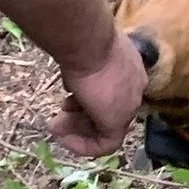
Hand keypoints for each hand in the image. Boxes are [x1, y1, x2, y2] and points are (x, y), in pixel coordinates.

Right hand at [51, 33, 143, 160]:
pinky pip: (105, 144)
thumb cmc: (83, 43)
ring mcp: (128, 106)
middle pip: (106, 111)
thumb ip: (84, 74)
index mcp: (130, 69)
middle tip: (57, 119)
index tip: (66, 102)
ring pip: (104, 127)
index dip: (85, 100)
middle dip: (79, 118)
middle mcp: (134, 88)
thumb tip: (74, 85)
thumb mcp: (84, 58)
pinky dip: (83, 145)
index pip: (111, 93)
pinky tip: (63, 139)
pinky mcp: (118, 122)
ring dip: (77, 130)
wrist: (88, 42)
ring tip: (54, 126)